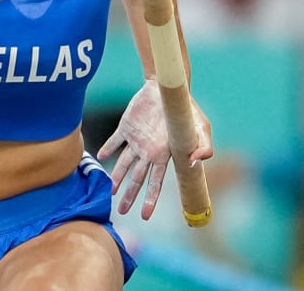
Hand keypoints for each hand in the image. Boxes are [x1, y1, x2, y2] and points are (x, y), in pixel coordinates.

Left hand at [97, 79, 212, 218]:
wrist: (170, 88)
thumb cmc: (188, 110)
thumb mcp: (202, 128)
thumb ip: (204, 146)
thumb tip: (197, 163)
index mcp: (164, 155)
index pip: (156, 182)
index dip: (150, 198)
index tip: (144, 215)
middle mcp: (149, 151)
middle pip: (137, 178)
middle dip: (130, 195)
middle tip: (122, 211)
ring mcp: (137, 140)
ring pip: (124, 163)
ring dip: (117, 176)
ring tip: (111, 191)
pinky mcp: (126, 126)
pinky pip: (115, 140)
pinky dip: (107, 148)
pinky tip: (100, 157)